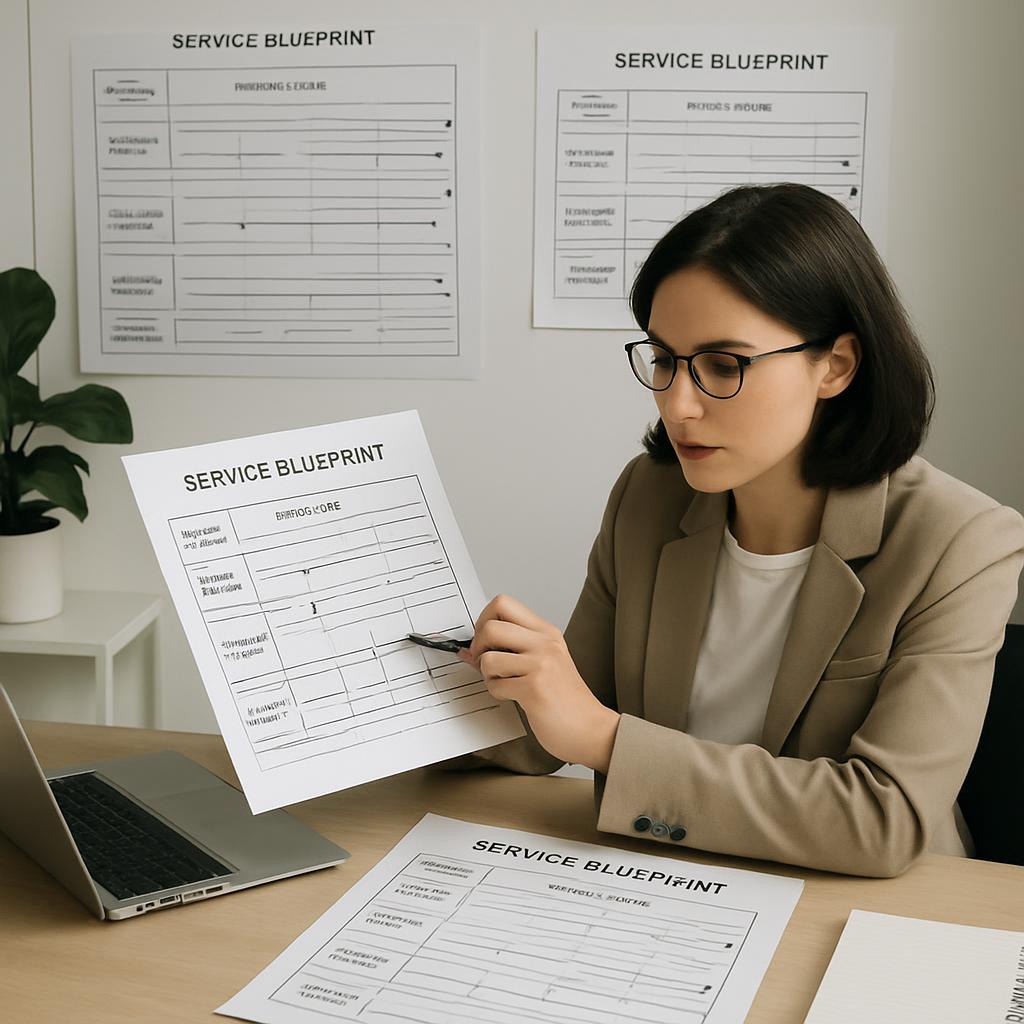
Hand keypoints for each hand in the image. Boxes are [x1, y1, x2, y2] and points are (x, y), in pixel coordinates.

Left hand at [457, 594, 619, 772]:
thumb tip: (468, 650)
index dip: (484, 619)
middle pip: (490, 626)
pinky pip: (495, 684)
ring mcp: (541, 664)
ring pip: (488, 657)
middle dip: (478, 646)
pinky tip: (512, 696)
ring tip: (503, 682)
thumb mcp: (545, 662)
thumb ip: (511, 650)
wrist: (591, 728)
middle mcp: (545, 643)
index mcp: (546, 632)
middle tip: (486, 663)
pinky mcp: (535, 688)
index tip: (485, 639)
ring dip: (486, 674)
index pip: (503, 603)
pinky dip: (497, 692)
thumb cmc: (565, 699)